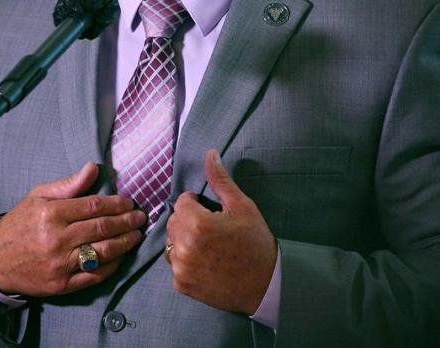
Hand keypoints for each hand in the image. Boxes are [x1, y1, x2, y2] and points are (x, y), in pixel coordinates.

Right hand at [0, 162, 145, 297]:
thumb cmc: (19, 224)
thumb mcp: (38, 197)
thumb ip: (68, 185)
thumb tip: (93, 168)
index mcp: (51, 214)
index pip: (93, 206)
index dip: (116, 204)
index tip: (129, 202)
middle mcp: (57, 239)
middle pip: (102, 229)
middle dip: (126, 222)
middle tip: (140, 217)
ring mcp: (60, 264)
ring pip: (103, 252)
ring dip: (125, 243)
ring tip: (136, 236)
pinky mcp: (62, 285)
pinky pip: (94, 275)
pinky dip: (111, 266)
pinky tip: (120, 256)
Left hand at [165, 149, 277, 314]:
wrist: (267, 285)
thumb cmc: (256, 243)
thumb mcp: (242, 207)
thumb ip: (220, 180)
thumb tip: (210, 154)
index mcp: (198, 224)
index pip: (182, 202)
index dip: (196, 205)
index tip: (211, 213)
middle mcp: (185, 246)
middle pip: (174, 222)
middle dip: (189, 221)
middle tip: (211, 229)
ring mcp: (181, 267)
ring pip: (172, 242)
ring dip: (185, 241)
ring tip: (208, 247)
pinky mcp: (182, 284)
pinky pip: (175, 264)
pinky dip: (186, 261)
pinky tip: (206, 262)